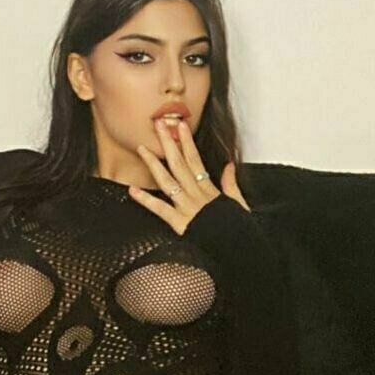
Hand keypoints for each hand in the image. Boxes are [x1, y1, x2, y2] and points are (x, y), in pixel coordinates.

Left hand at [128, 116, 251, 233]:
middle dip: (169, 143)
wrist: (241, 250)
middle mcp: (197, 195)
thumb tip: (229, 165)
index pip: (196, 160)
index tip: (180, 126)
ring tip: (141, 149)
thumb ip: (231, 183)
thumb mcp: (238, 203)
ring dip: (153, 164)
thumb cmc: (239, 230)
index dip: (187, 142)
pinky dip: (146, 200)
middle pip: (180, 164)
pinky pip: (161, 210)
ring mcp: (188, 208)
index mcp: (210, 190)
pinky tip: (132, 190)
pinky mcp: (181, 224)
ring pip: (168, 181)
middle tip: (158, 125)